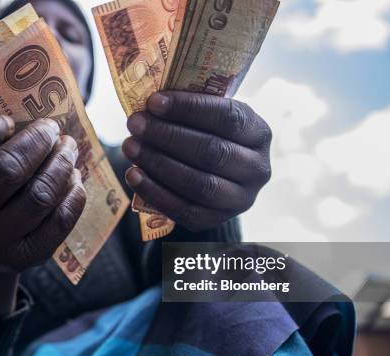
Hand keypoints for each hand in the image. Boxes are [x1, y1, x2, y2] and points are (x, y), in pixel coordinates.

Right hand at [0, 113, 85, 314]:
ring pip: (39, 195)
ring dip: (61, 164)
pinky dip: (74, 193)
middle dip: (37, 141)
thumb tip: (27, 117)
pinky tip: (74, 179)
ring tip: (68, 148)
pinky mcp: (28, 257)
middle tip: (52, 128)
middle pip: (7, 170)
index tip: (8, 120)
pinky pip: (60, 220)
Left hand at [122, 91, 271, 232]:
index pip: (228, 118)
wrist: (212, 175)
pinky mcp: (216, 220)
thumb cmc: (205, 134)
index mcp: (259, 133)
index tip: (154, 102)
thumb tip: (151, 104)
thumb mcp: (208, 117)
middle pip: (211, 152)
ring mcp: (239, 199)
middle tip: (135, 124)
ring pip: (199, 184)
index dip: (189, 109)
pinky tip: (133, 174)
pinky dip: (155, 192)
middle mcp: (257, 169)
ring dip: (158, 163)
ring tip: (130, 146)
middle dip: (168, 136)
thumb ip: (189, 109)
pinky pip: (184, 210)